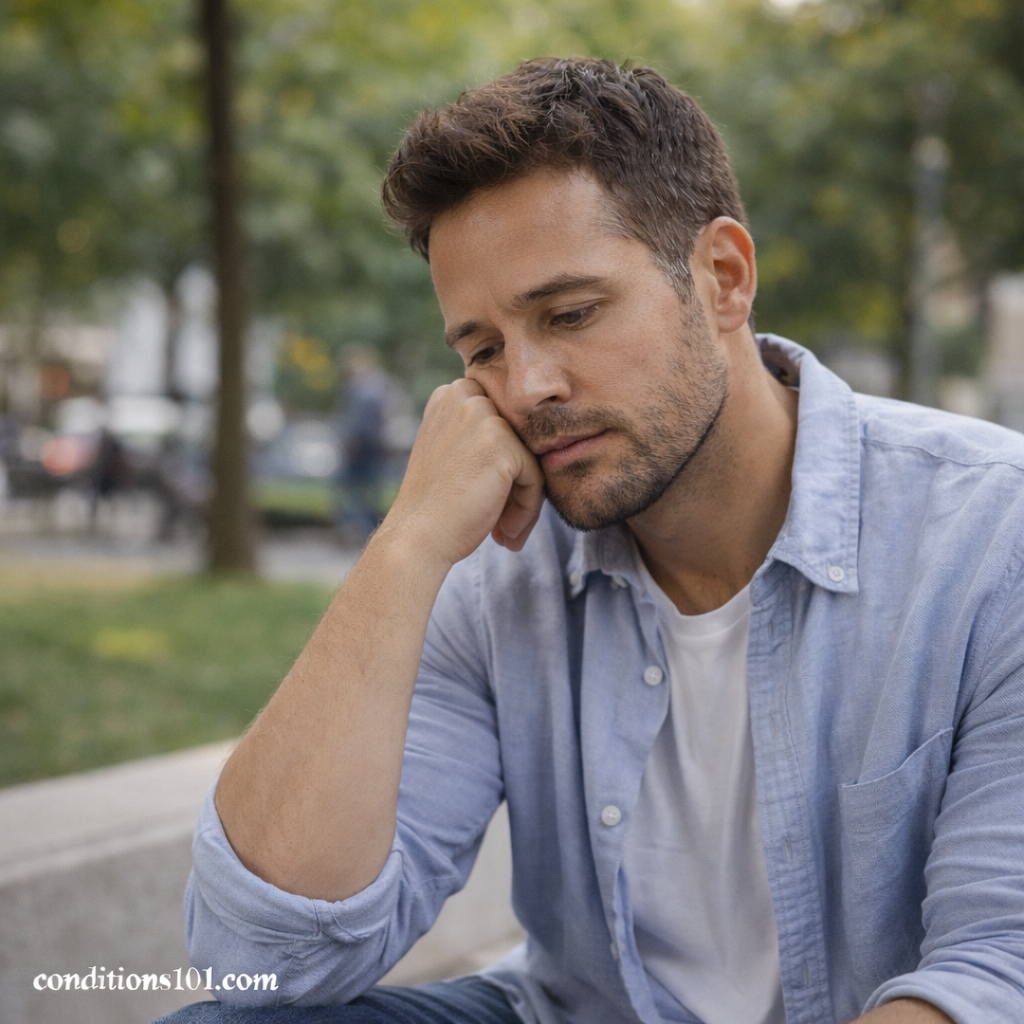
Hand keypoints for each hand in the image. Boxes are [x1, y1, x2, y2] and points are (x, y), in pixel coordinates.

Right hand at [385, 378, 545, 565]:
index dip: (506, 467)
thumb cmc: (436, 507)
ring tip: (505, 532)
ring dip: (524, 501)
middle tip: (502, 523)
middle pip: (520, 440)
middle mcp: (465, 396)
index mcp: (452, 395)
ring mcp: (483, 416)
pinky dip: (527, 510)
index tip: (494, 503)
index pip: (506, 425)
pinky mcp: (501, 442)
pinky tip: (505, 532)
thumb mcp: (452, 453)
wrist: (416, 537)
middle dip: (517, 484)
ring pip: (531, 460)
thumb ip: (482, 437)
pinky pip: (536, 477)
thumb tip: (537, 442)